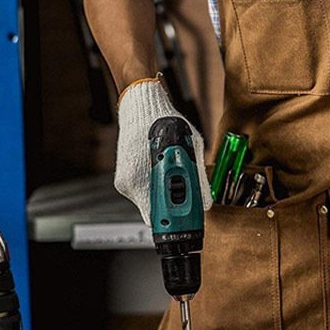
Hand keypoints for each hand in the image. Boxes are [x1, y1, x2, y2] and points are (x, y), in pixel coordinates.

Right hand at [115, 78, 212, 224]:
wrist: (142, 107)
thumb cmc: (166, 122)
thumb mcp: (191, 149)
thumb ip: (198, 179)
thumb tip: (206, 202)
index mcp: (144, 178)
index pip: (158, 215)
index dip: (174, 221)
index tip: (185, 222)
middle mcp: (131, 184)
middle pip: (154, 211)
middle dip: (171, 205)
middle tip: (185, 195)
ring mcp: (126, 183)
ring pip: (149, 201)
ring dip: (164, 192)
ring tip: (171, 171)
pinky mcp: (124, 180)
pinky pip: (143, 192)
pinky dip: (155, 185)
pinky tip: (160, 168)